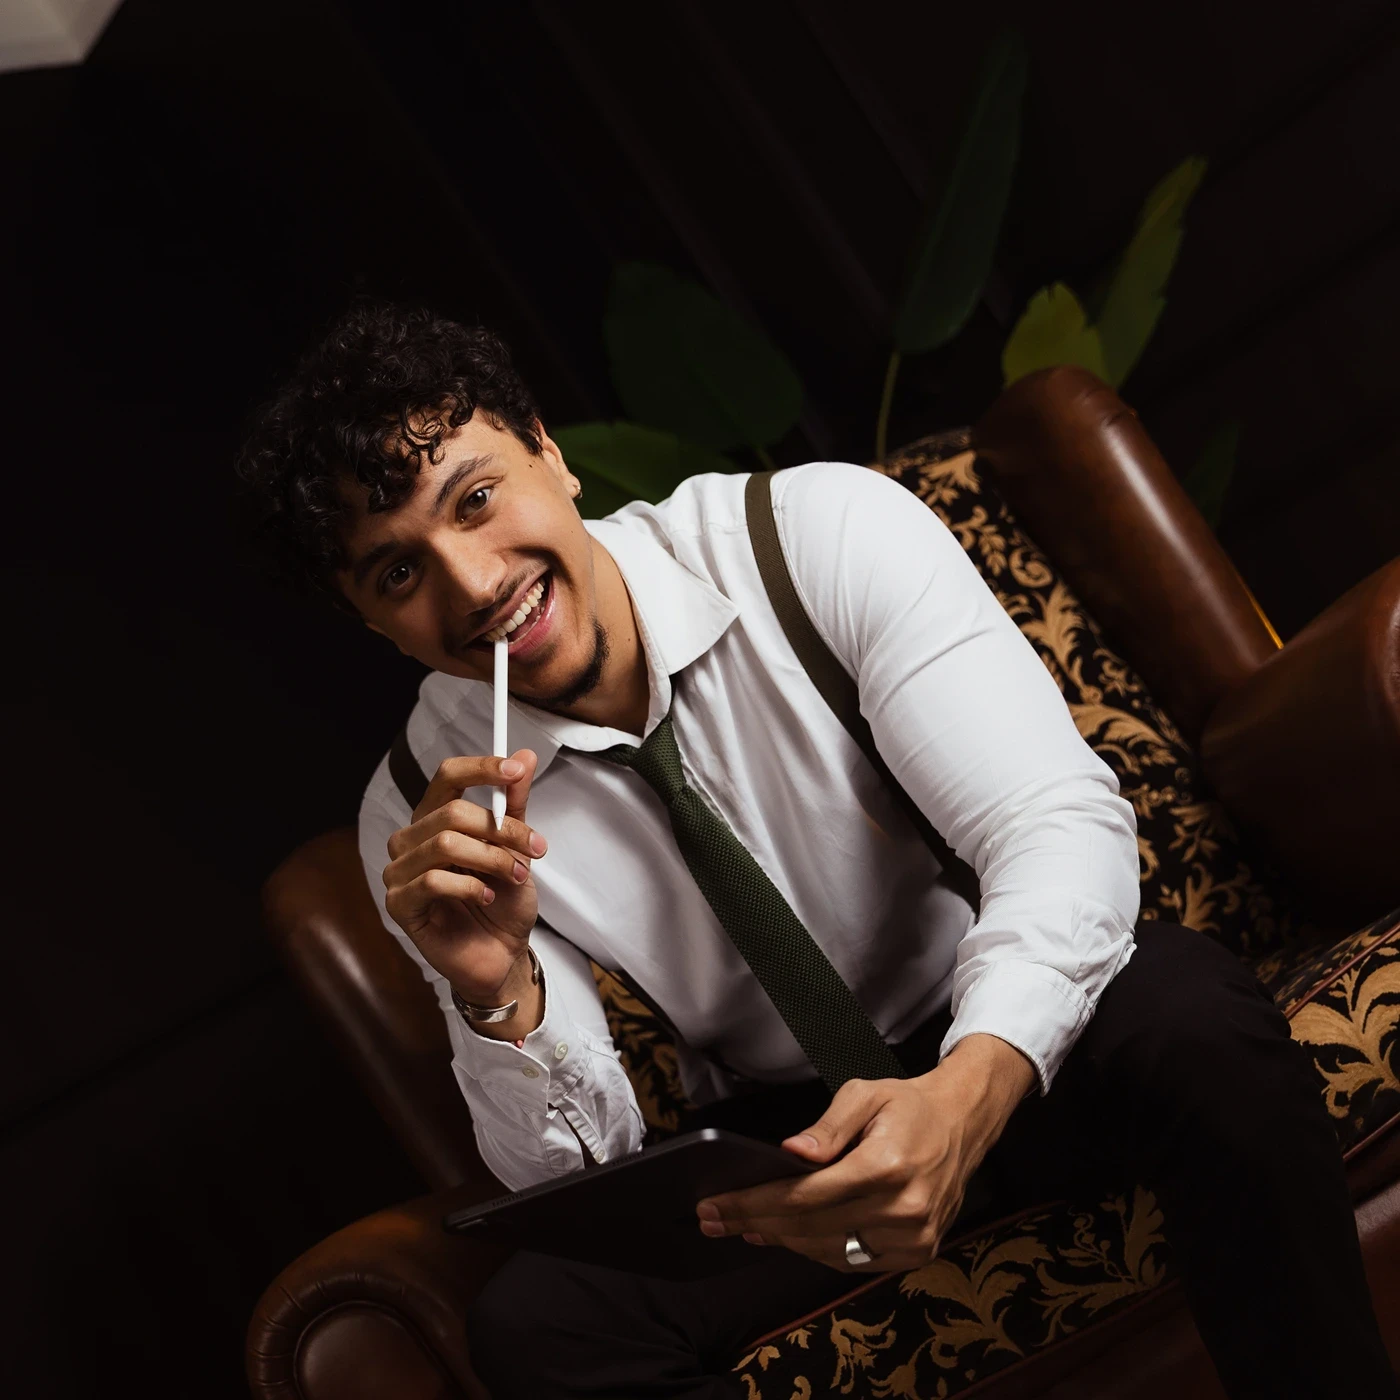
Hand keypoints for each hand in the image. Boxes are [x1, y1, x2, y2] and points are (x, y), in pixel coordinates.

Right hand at [382, 748, 547, 1003]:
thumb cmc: (503, 901)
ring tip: (516, 876)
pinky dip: (469, 886)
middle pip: (453, 812)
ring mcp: (399, 871)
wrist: (501, 954)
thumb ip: (515, 804)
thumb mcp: (517, 848)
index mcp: (435, 818)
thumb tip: (526, 756)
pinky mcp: (399, 904)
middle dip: (503, 829)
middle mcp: (411, 839)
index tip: (515, 769)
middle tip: (534, 849)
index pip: (447, 777)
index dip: (481, 768)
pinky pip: (432, 881)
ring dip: (492, 859)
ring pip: (446, 844)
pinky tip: (486, 897)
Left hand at [696, 1035, 1035, 1270]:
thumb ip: (826, 1127)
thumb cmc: (909, 1105)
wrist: (964, 1123)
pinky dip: (817, 1250)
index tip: (717, 1205)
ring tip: (745, 1227)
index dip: (756, 1203)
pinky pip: (854, 1261)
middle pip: (811, 1228)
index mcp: (887, 1166)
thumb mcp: (865, 1095)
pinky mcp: (919, 1252)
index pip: (806, 1196)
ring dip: (782, 1241)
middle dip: (757, 1223)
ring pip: (829, 1251)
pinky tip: (789, 1236)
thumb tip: (788, 1153)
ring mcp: (914, 1237)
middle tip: (714, 1219)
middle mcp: (903, 1209)